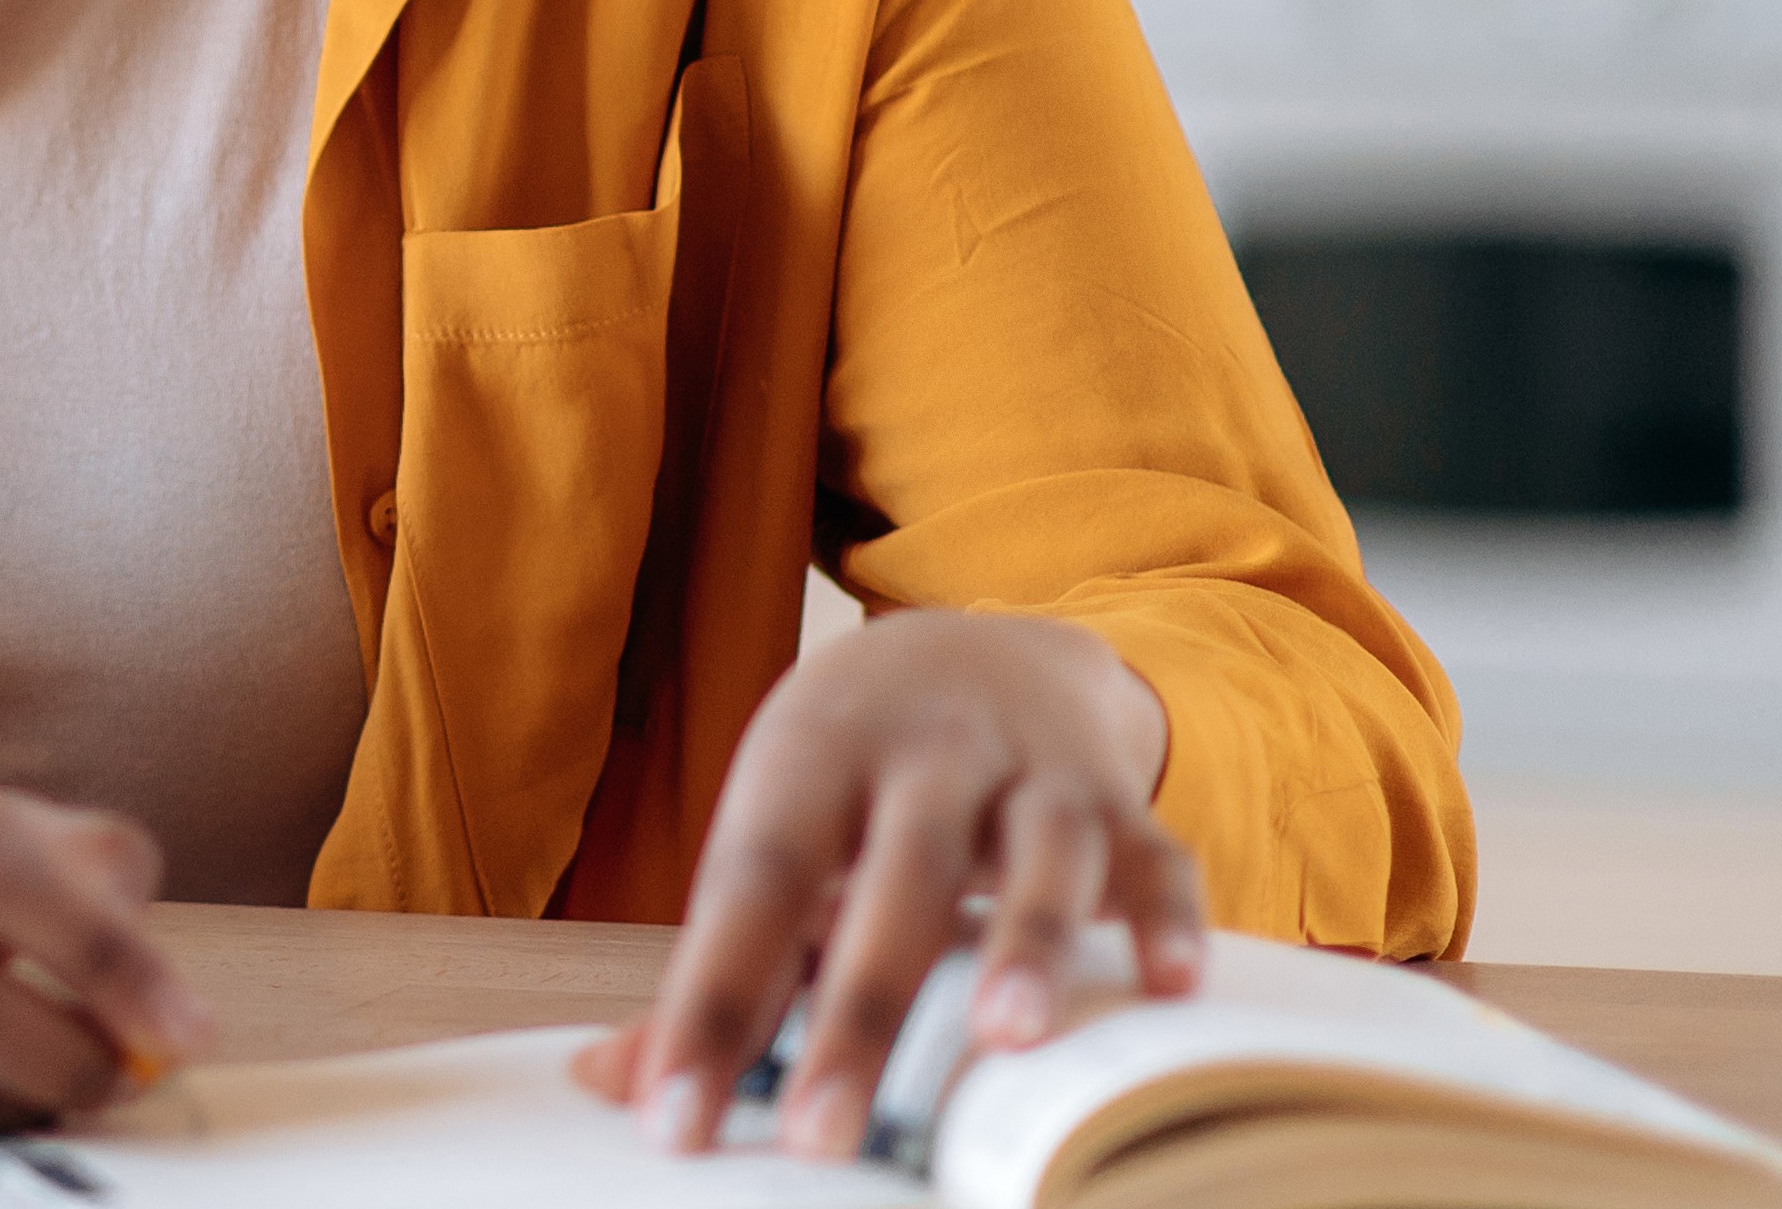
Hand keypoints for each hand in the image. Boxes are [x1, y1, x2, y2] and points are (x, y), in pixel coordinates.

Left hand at [573, 610, 1204, 1159]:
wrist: (977, 646)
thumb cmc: (853, 770)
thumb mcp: (777, 828)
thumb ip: (716, 963)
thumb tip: (613, 1085)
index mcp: (809, 758)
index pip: (751, 886)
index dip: (708, 1002)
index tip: (675, 1116)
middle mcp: (922, 753)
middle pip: (891, 879)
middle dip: (859, 1011)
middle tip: (822, 1136)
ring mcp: (1030, 770)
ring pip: (1037, 852)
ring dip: (1025, 942)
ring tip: (1003, 1040)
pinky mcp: (1120, 797)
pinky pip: (1155, 851)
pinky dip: (1168, 915)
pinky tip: (1169, 984)